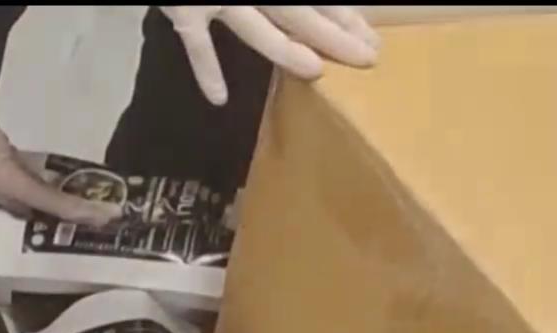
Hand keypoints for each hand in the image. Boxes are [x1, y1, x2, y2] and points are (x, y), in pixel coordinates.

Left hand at [0, 74, 124, 249]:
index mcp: (12, 177)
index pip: (51, 201)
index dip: (79, 211)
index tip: (109, 216)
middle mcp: (17, 171)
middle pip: (51, 196)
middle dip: (75, 211)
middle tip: (100, 224)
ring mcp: (9, 163)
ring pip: (36, 190)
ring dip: (53, 205)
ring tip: (67, 224)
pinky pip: (19, 185)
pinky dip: (27, 199)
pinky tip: (20, 211)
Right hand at [162, 6, 379, 105]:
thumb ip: (284, 0)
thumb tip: (309, 7)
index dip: (345, 16)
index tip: (370, 37)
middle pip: (299, 12)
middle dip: (334, 35)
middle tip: (367, 59)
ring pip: (258, 27)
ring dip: (287, 51)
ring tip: (316, 72)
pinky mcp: (186, 9)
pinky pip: (196, 43)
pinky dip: (206, 70)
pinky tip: (219, 99)